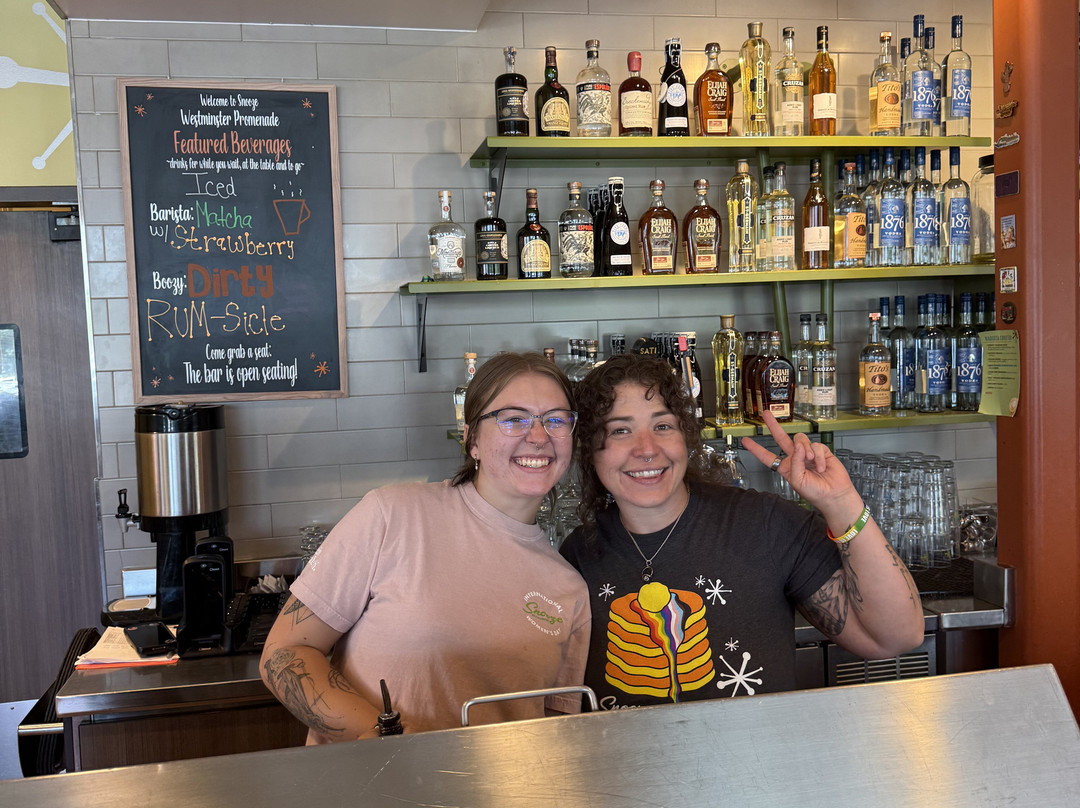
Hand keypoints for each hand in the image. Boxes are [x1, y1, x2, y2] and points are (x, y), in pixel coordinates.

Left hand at [740, 411, 863, 526]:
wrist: (834, 494)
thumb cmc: (815, 492)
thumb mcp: (797, 481)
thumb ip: (795, 462)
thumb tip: (799, 446)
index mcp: (786, 467)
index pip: (767, 456)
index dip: (756, 449)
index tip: (745, 441)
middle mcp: (795, 458)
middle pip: (781, 438)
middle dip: (773, 425)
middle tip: (766, 414)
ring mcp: (807, 453)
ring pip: (800, 439)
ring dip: (806, 451)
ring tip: (811, 462)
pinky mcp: (821, 451)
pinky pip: (816, 445)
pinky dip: (819, 456)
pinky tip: (821, 465)